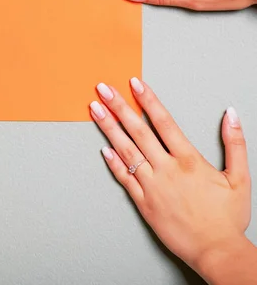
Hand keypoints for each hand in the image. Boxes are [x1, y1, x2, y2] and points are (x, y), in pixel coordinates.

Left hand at [90, 79, 253, 282]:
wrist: (218, 252)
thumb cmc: (227, 217)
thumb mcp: (239, 178)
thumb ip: (235, 143)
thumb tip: (231, 114)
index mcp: (188, 160)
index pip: (163, 121)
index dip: (147, 100)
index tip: (134, 83)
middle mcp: (167, 170)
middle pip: (138, 131)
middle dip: (119, 107)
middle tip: (103, 89)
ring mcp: (152, 186)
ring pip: (126, 151)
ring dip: (109, 128)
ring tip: (95, 109)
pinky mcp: (144, 203)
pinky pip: (124, 179)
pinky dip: (113, 163)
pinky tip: (102, 148)